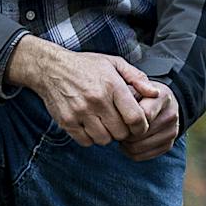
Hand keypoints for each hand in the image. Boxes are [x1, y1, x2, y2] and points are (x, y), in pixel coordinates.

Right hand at [7, 38, 167, 147]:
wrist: (51, 68)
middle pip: (121, 132)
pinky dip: (91, 138)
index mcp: (112, 85)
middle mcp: (97, 99)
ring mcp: (80, 112)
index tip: (138, 126)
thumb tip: (155, 93)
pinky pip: (86, 142)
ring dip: (107, 136)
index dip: (141, 127)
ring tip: (104, 124)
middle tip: (120, 124)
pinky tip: (91, 126)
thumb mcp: (114, 63)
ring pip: (104, 140)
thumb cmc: (85, 66)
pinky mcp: (67, 121)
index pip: (135, 118)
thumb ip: (137, 78)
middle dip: (124, 132)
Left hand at [120, 79, 179, 160]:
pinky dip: (129, 151)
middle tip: (118, 126)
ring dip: (125, 143)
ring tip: (122, 133)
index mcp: (163, 97)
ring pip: (137, 147)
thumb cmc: (142, 95)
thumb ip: (126, 92)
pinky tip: (128, 142)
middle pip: (138, 133)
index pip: (142, 115)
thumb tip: (116, 108)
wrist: (162, 104)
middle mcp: (171, 115)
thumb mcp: (134, 87)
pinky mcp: (168, 146)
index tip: (119, 115)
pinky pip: (140, 156)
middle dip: (124, 132)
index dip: (126, 118)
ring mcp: (172, 132)